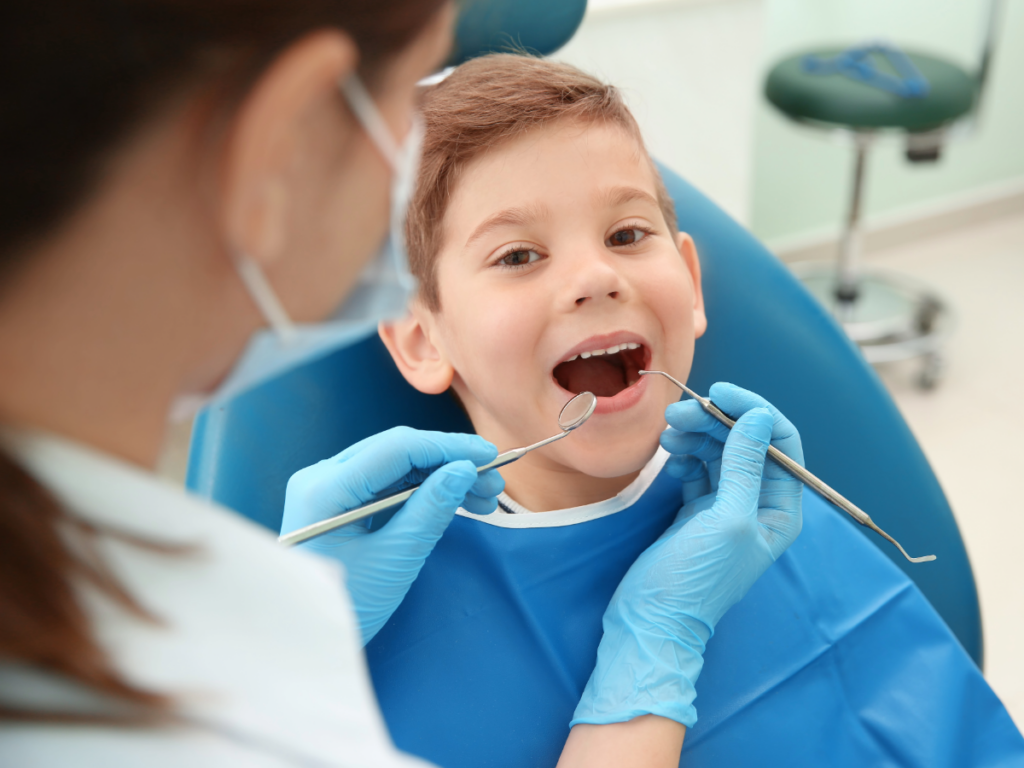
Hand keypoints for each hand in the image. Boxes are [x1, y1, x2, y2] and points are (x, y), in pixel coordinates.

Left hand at [281, 427, 503, 644]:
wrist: (307, 640)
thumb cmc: (347, 607)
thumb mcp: (394, 560)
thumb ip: (430, 511)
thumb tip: (465, 470)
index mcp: (324, 488)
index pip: (396, 448)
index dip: (448, 447)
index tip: (490, 456)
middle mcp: (321, 477)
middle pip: (397, 450)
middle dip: (450, 461)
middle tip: (494, 483)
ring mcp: (328, 487)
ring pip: (396, 465)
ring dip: (441, 474)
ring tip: (484, 496)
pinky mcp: (339, 501)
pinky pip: (387, 483)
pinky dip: (423, 488)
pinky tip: (456, 499)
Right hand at [572, 384, 802, 727]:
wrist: (652, 620)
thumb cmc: (696, 579)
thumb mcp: (727, 518)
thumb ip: (744, 465)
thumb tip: (758, 416)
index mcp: (780, 508)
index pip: (781, 442)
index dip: (753, 411)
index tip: (718, 393)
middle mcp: (759, 504)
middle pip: (745, 441)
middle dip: (715, 421)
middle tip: (678, 413)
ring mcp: (727, 506)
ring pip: (718, 451)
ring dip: (696, 435)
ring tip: (668, 432)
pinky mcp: (697, 510)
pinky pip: (697, 467)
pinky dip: (684, 455)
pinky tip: (670, 458)